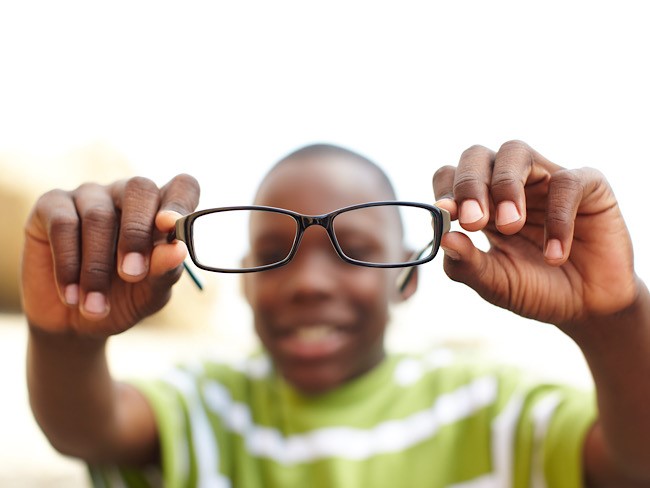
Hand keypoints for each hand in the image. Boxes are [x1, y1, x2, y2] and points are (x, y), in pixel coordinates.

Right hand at [21, 174, 199, 336]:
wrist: (75, 324)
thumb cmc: (123, 300)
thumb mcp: (149, 294)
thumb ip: (165, 271)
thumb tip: (178, 249)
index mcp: (161, 211)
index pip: (182, 186)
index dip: (179, 202)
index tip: (170, 227)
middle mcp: (127, 195)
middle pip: (139, 188)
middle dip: (136, 233)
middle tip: (132, 274)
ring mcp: (89, 196)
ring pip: (98, 215)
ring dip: (97, 267)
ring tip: (96, 306)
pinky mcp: (51, 205)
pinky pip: (63, 224)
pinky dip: (68, 265)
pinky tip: (72, 295)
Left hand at [433, 140, 637, 327]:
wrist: (587, 310)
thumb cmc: (535, 289)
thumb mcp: (494, 283)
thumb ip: (466, 264)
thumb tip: (444, 237)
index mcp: (479, 202)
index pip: (450, 176)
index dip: (445, 190)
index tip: (447, 215)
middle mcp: (508, 183)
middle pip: (476, 155)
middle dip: (469, 184)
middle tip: (473, 222)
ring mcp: (545, 179)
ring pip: (515, 152)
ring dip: (506, 186)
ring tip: (510, 226)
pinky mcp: (588, 185)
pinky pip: (567, 182)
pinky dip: (558, 217)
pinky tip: (554, 255)